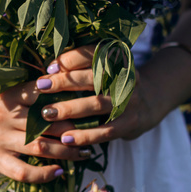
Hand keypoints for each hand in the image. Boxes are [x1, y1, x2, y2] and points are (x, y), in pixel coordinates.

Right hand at [0, 79, 92, 184]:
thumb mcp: (6, 93)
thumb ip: (31, 93)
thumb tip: (68, 89)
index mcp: (7, 96)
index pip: (41, 93)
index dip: (65, 96)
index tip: (87, 100)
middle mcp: (2, 117)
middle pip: (46, 122)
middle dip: (73, 128)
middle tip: (93, 131)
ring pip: (40, 147)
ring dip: (66, 152)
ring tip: (84, 153)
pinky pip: (23, 172)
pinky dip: (44, 174)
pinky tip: (59, 172)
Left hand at [34, 45, 164, 145]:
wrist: (150, 103)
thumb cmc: (113, 84)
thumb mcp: (106, 69)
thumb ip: (82, 67)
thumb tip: (49, 70)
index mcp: (119, 59)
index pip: (94, 53)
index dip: (71, 59)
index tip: (50, 67)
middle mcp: (126, 78)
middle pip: (93, 78)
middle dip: (64, 82)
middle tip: (40, 86)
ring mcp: (130, 101)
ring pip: (97, 104)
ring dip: (70, 109)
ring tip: (47, 113)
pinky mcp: (130, 123)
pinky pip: (105, 130)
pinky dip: (85, 135)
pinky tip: (65, 138)